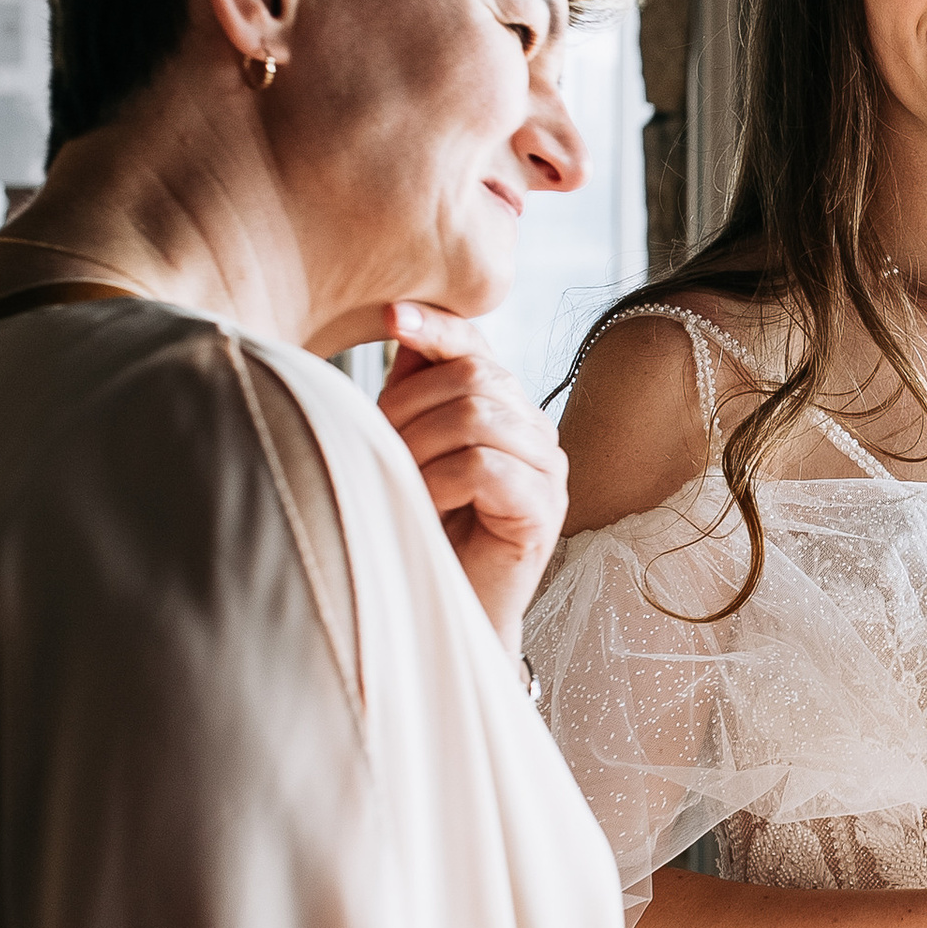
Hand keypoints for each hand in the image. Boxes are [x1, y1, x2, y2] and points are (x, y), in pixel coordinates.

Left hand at [378, 303, 568, 654]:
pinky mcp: (544, 509)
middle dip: (408, 407)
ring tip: (402, 483)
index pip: (477, 345)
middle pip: (474, 376)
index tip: (391, 317)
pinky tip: (428, 506)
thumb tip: (399, 322)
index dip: (437, 326)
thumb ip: (412, 391)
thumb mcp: (407, 448)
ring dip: (420, 447)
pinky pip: (485, 466)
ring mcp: (547, 469)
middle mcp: (533, 429)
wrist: (440, 610)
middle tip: (379, 450)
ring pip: (478, 415)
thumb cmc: (419, 530)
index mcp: (504, 406)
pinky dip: (442, 481)